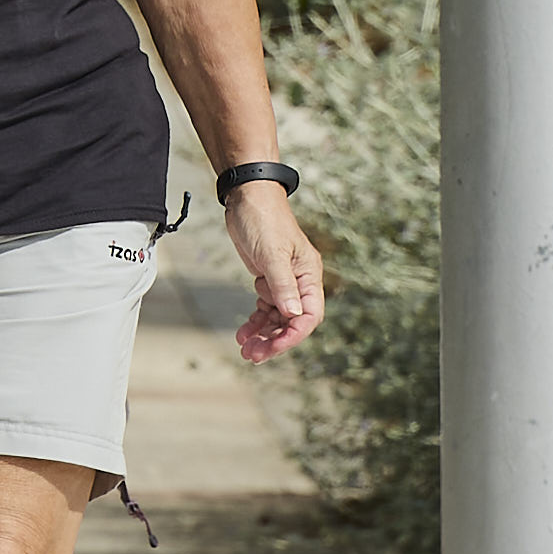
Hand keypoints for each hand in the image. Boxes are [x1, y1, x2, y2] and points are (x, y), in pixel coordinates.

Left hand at [225, 179, 325, 361]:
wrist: (247, 196)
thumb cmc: (263, 218)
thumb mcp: (271, 253)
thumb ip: (282, 285)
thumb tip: (293, 316)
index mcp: (309, 275)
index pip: (309, 315)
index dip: (293, 335)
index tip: (273, 348)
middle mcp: (300, 281)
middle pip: (292, 322)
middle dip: (274, 340)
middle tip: (253, 356)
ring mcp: (283, 281)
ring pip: (277, 318)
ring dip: (263, 335)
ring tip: (244, 349)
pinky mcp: (267, 278)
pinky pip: (265, 308)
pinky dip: (255, 322)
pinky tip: (243, 333)